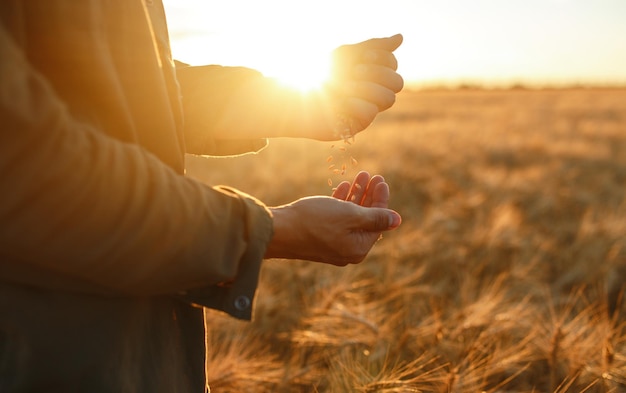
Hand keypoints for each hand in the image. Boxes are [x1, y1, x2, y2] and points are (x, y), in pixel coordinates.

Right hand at [265, 172, 400, 265]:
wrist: (279, 230)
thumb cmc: (315, 221)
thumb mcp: (350, 216)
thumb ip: (375, 217)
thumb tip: (397, 220)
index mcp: (358, 248)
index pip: (378, 221)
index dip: (381, 199)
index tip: (381, 180)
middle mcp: (347, 250)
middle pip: (365, 219)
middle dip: (370, 196)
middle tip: (373, 176)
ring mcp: (332, 245)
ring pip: (350, 217)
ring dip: (356, 196)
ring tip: (359, 176)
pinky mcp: (318, 238)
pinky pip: (335, 220)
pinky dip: (341, 204)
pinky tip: (343, 187)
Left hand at [326, 34, 403, 137]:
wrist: (298, 95)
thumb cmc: (321, 73)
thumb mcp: (348, 54)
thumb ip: (374, 46)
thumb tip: (401, 37)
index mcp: (373, 74)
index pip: (393, 65)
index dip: (382, 58)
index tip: (362, 56)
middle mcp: (374, 92)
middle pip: (397, 83)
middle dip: (377, 74)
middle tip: (355, 71)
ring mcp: (369, 108)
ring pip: (388, 99)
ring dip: (366, 89)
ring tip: (344, 87)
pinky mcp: (359, 124)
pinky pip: (369, 113)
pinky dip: (355, 104)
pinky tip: (340, 103)